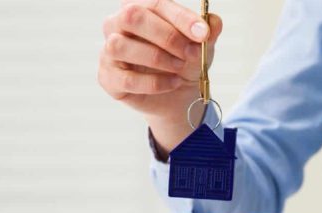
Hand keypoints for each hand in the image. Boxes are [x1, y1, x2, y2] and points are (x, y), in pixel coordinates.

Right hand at [99, 0, 223, 152]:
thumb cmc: (183, 61)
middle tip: (190, 53)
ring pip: (120, 45)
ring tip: (179, 68)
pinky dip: (154, 83)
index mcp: (141, 8)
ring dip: (157, 58)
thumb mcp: (200, 46)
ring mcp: (109, 51)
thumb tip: (213, 22)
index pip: (156, 3)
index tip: (203, 33)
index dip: (181, 18)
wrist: (177, 94)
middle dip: (166, 36)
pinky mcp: (108, 78)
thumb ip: (207, 32)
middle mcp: (118, 24)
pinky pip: (126, 79)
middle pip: (132, 16)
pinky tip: (172, 83)